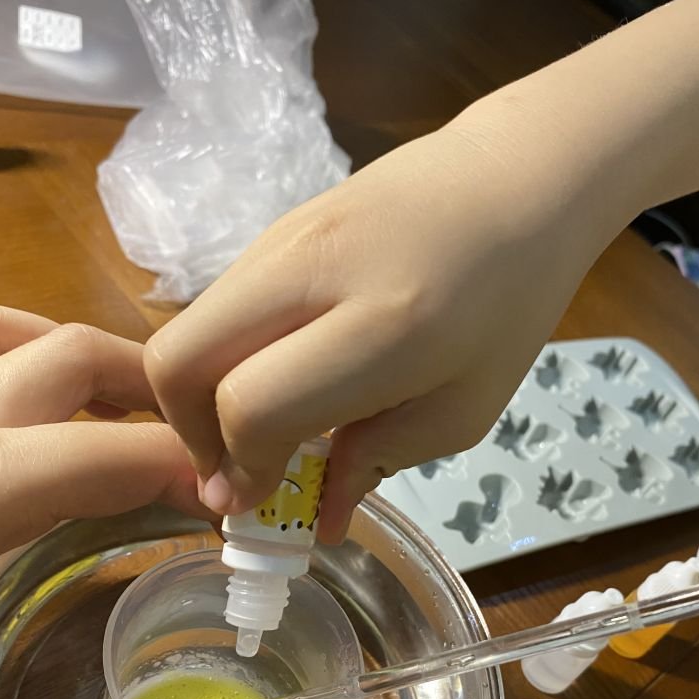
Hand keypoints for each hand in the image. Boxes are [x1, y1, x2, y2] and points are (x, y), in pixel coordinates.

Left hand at [0, 307, 208, 698]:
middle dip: (158, 397)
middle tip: (208, 453)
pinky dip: (12, 361)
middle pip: (71, 361)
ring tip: (133, 418)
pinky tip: (26, 409)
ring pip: (8, 337)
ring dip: (84, 367)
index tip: (242, 509)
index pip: (113, 451)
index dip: (195, 472)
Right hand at [145, 105, 623, 541]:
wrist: (518, 177)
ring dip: (203, 393)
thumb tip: (316, 521)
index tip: (253, 504)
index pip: (253, 406)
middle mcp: (312, 272)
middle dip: (189, 432)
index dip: (241, 469)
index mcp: (380, 327)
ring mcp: (282, 237)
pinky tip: (276, 375)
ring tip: (258, 427)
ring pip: (188, 328)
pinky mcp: (275, 225)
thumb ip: (378, 461)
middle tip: (234, 466)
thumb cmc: (510, 306)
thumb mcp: (464, 409)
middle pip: (180, 361)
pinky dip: (224, 354)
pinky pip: (219, 304)